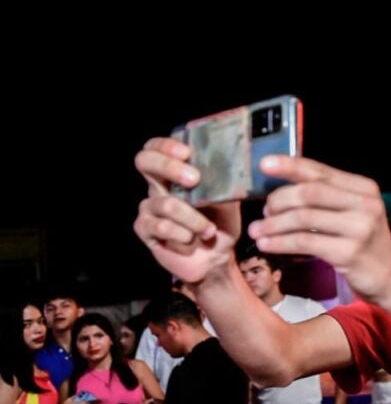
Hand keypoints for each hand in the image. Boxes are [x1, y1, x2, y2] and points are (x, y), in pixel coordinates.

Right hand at [133, 137, 241, 283]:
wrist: (216, 258)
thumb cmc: (220, 224)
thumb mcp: (229, 200)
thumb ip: (226, 181)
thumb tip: (234, 160)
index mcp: (175, 174)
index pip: (157, 148)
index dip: (166, 145)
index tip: (187, 152)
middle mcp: (157, 187)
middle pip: (144, 161)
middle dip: (170, 167)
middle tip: (194, 179)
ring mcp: (148, 208)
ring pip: (165, 203)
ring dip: (193, 219)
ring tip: (208, 230)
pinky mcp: (145, 230)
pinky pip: (161, 226)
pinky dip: (183, 235)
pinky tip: (192, 241)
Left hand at [247, 156, 390, 303]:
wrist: (389, 277)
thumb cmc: (363, 243)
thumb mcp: (353, 213)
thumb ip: (327, 197)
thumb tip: (280, 188)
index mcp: (364, 188)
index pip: (321, 171)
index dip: (290, 166)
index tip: (264, 165)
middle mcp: (365, 204)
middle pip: (310, 192)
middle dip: (279, 200)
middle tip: (264, 211)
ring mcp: (359, 229)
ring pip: (304, 218)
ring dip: (274, 224)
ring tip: (257, 230)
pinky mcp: (349, 253)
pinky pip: (305, 242)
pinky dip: (280, 242)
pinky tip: (267, 245)